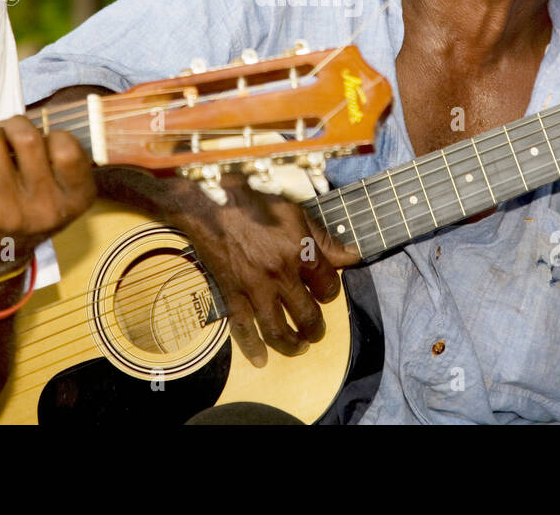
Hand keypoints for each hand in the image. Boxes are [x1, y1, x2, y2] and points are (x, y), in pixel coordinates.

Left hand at [0, 116, 94, 280]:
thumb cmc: (29, 209)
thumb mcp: (60, 193)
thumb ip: (62, 160)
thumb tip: (43, 116)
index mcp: (75, 200)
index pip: (67, 148)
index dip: (52, 134)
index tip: (44, 141)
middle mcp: (46, 210)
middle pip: (27, 138)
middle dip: (14, 124)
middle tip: (9, 131)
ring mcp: (10, 215)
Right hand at [111, 168, 358, 366]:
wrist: (208, 203)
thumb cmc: (253, 199)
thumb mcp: (295, 211)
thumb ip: (324, 238)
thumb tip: (352, 255)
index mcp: (300, 250)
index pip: (328, 285)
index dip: (331, 290)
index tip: (326, 290)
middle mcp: (281, 273)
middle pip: (307, 314)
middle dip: (315, 327)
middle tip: (315, 329)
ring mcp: (255, 287)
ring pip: (278, 329)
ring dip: (292, 344)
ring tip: (299, 347)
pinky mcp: (232, 293)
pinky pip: (243, 328)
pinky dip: (252, 348)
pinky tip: (261, 359)